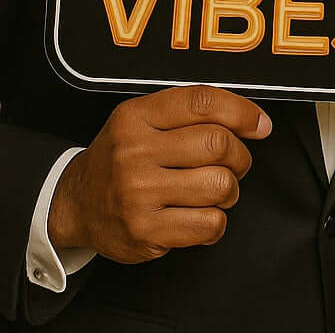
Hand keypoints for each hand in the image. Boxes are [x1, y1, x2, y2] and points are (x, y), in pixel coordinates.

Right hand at [48, 85, 271, 263]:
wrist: (75, 204)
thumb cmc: (122, 157)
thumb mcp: (144, 118)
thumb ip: (190, 111)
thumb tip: (253, 121)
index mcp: (137, 117)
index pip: (202, 102)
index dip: (242, 112)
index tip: (260, 125)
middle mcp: (135, 153)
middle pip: (219, 144)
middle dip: (240, 155)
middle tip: (233, 163)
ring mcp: (139, 194)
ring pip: (220, 185)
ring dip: (229, 189)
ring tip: (215, 189)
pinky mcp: (145, 232)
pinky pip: (209, 223)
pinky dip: (216, 221)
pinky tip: (201, 215)